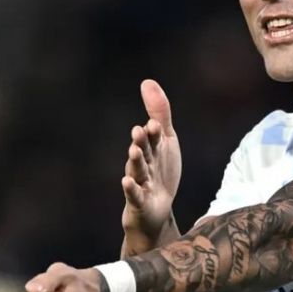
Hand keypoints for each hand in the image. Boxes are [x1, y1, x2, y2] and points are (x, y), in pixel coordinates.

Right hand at [122, 80, 181, 244]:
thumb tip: (147, 81)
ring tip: (134, 151)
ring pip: (138, 171)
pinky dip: (131, 189)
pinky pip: (134, 195)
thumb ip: (159, 113)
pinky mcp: (139, 202)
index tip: (154, 124)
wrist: (157, 210)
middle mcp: (144, 164)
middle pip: (143, 152)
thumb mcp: (165, 141)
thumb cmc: (160, 172)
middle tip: (139, 131)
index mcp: (151, 149)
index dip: (154, 132)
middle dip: (141, 142)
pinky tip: (127, 181)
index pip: (153, 138)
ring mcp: (141, 183)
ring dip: (136, 161)